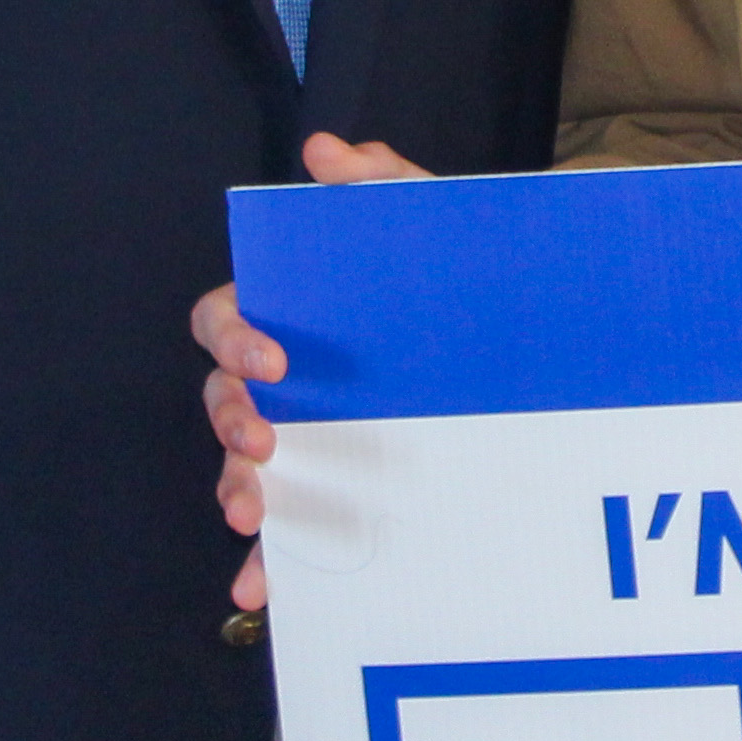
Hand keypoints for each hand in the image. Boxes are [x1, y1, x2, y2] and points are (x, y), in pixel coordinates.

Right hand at [196, 131, 432, 613]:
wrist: (522, 336)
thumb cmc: (452, 274)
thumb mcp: (423, 223)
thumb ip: (378, 182)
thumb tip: (324, 149)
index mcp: (286, 313)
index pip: (224, 319)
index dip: (235, 340)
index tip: (274, 361)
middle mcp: (281, 379)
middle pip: (220, 398)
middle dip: (229, 422)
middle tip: (262, 440)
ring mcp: (304, 435)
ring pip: (243, 466)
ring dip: (237, 489)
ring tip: (251, 513)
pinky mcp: (330, 487)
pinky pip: (284, 530)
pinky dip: (266, 563)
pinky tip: (261, 591)